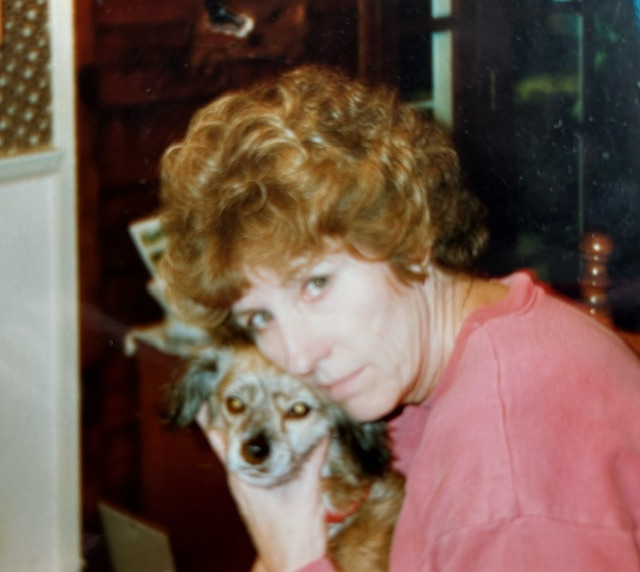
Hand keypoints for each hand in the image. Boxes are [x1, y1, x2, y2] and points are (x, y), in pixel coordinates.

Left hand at [197, 405, 328, 571]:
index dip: (213, 415)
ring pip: (240, 451)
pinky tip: (271, 438)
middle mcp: (240, 478)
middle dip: (228, 416)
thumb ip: (314, 455)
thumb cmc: (293, 530)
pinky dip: (258, 446)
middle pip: (227, 440)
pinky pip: (253, 463)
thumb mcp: (307, 487)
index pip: (221, 438)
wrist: (293, 560)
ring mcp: (247, 486)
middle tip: (231, 388)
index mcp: (243, 475)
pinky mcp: (258, 492)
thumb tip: (323, 425)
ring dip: (243, 430)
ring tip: (249, 405)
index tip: (212, 391)